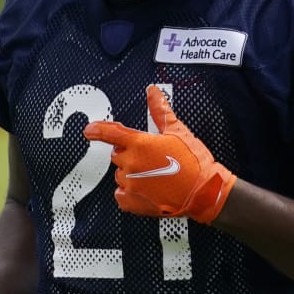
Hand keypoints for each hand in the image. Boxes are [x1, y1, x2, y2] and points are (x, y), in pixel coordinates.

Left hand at [83, 85, 234, 222]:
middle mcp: (131, 163)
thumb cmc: (194, 161)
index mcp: (139, 144)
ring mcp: (130, 183)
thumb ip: (160, 110)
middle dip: (131, 155)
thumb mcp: (178, 131)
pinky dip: (130, 193)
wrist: (204, 192)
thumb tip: (152, 91)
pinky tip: (148, 191)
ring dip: (132, 175)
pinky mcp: (131, 202)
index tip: (88, 130)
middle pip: (118, 156)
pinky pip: (121, 195)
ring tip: (155, 177)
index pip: (110, 133)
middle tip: (153, 160)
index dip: (97, 130)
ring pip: (121, 175)